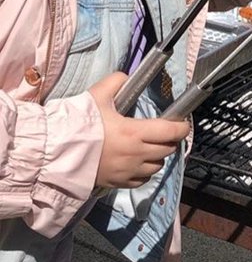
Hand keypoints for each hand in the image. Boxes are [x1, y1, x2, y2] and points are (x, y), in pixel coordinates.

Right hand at [89, 73, 189, 190]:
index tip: (182, 123)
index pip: (171, 131)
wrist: (57, 152)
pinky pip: (142, 180)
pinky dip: (145, 172)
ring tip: (150, 147)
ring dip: (158, 157)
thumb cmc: (79, 123)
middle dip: (170, 140)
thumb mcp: (97, 95)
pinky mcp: (119, 183)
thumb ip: (116, 82)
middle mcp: (136, 154)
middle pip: (167, 150)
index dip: (182, 127)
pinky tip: (137, 163)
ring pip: (157, 166)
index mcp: (134, 132)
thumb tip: (126, 78)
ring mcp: (128, 171)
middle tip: (164, 132)